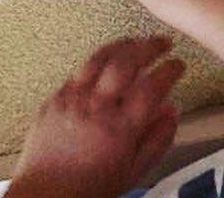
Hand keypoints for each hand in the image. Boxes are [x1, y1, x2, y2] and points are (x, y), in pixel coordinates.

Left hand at [7, 37, 183, 197]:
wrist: (44, 197)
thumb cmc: (89, 190)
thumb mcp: (133, 172)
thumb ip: (157, 140)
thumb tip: (173, 111)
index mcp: (120, 129)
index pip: (152, 88)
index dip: (170, 70)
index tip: (179, 64)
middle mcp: (96, 109)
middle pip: (127, 62)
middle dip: (149, 46)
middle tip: (163, 43)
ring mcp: (72, 100)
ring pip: (100, 58)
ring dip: (123, 45)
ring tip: (136, 42)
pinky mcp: (53, 99)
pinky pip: (78, 72)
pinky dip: (96, 65)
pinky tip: (105, 65)